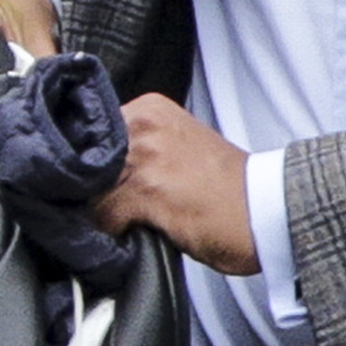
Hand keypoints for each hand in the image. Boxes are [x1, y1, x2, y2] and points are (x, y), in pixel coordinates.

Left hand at [91, 95, 260, 274]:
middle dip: (85, 190)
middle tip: (110, 209)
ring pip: (85, 191)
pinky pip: (102, 218)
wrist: (267, 211)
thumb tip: (90, 178)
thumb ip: (137, 152)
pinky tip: (136, 235)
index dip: (82, 165)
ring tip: (127, 225)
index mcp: (150, 109)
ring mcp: (143, 155)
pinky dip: (111, 235)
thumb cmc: (225, 191)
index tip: (94, 186)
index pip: (86, 133)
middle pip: (78, 161)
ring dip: (97, 215)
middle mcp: (143, 124)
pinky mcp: (145, 191)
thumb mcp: (178, 150)